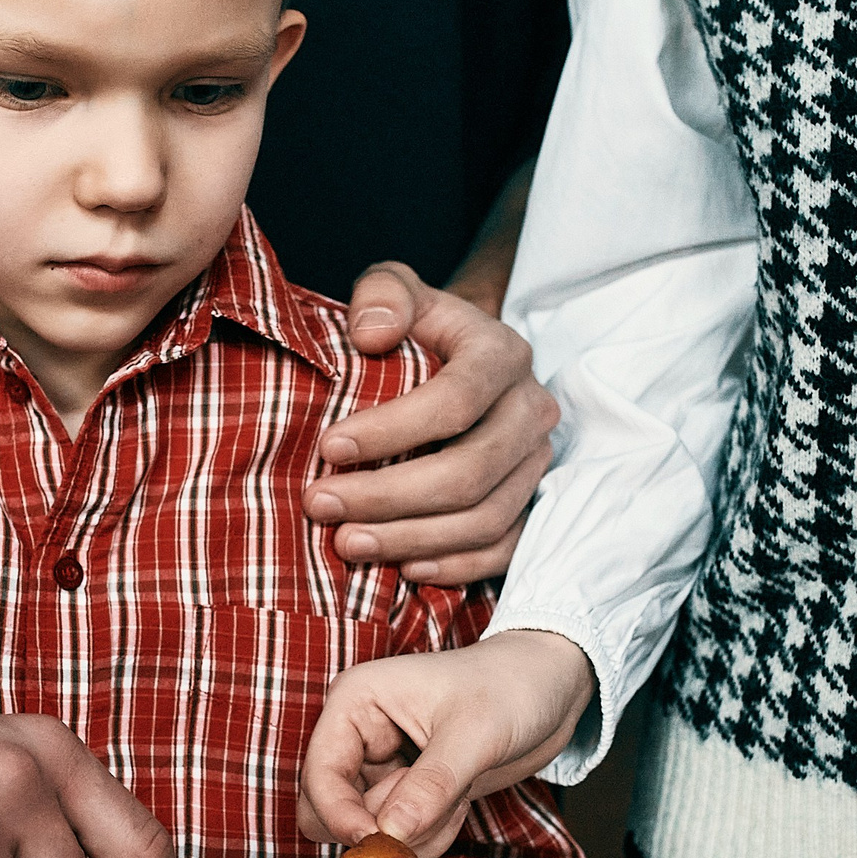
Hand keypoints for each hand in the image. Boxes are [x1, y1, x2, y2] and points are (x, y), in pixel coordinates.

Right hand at [297, 631, 595, 857]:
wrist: (550, 687)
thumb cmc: (513, 684)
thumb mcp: (476, 733)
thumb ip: (431, 786)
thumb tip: (390, 834)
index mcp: (357, 702)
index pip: (319, 776)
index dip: (342, 816)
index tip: (380, 841)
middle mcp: (361, 736)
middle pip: (329, 812)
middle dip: (382, 827)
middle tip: (431, 814)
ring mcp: (383, 768)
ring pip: (368, 833)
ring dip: (416, 832)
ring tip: (457, 795)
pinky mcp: (408, 793)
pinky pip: (400, 838)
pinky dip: (430, 835)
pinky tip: (459, 802)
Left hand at [304, 263, 558, 584]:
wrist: (458, 356)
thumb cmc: (415, 326)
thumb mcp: (394, 288)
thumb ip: (382, 293)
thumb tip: (371, 334)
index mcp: (502, 353)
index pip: (456, 400)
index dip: (391, 430)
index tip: (327, 448)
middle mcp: (531, 409)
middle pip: (471, 470)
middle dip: (389, 497)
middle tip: (320, 506)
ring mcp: (536, 462)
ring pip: (486, 517)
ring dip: (412, 538)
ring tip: (346, 543)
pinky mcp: (531, 502)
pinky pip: (504, 549)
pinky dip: (455, 566)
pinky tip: (403, 569)